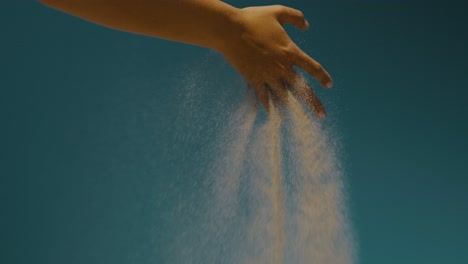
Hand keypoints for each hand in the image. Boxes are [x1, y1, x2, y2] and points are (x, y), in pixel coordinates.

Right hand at [218, 5, 332, 117]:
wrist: (228, 30)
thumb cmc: (252, 19)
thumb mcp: (277, 12)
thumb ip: (295, 17)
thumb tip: (307, 25)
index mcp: (290, 51)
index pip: (311, 67)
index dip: (321, 76)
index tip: (329, 85)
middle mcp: (281, 67)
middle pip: (301, 89)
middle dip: (313, 103)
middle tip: (322, 115)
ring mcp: (267, 75)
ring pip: (284, 97)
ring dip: (294, 110)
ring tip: (303, 122)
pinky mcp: (253, 79)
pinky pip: (264, 97)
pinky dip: (270, 108)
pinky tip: (276, 117)